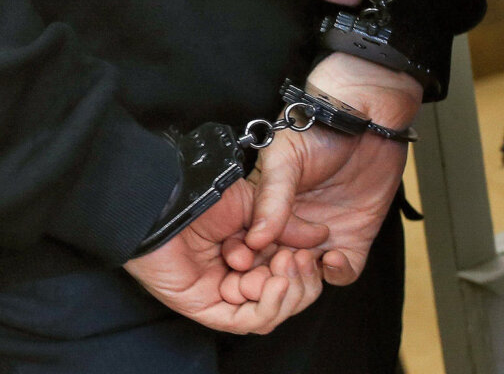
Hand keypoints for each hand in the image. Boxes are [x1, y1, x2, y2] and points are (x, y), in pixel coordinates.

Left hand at [123, 179, 325, 334]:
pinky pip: (245, 321)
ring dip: (287, 293)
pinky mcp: (207, 308)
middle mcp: (241, 277)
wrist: (165, 200)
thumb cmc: (202, 196)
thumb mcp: (258, 208)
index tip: (313, 252)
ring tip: (283, 266)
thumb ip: (289, 225)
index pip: (292, 276)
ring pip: (271, 314)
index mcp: (254, 254)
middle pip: (286, 299)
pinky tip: (277, 283)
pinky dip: (268, 306)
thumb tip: (322, 237)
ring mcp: (224, 295)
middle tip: (296, 259)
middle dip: (301, 282)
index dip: (308, 269)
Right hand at [232, 53, 422, 284]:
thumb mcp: (285, 160)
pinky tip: (332, 258)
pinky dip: (338, 273)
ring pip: (308, 275)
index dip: (246, 257)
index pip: (250, 245)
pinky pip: (345, 270)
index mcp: (266, 209)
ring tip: (305, 260)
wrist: (367, 119)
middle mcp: (293, 228)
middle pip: (276, 267)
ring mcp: (322, 236)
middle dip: (275, 274)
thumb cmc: (318, 131)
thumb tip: (255, 239)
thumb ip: (271, 199)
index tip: (244, 261)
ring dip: (305, 277)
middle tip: (280, 266)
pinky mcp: (354, 238)